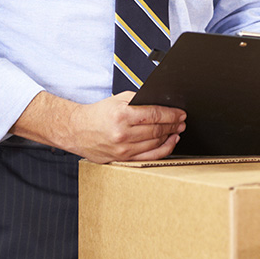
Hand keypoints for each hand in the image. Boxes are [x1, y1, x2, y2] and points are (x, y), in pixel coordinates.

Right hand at [15, 91, 185, 163]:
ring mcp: (122, 149)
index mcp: (122, 115)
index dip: (172, 114)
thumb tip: (162, 103)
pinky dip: (162, 150)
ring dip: (170, 137)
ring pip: (154, 144)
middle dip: (173, 125)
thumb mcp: (119, 99)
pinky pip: (148, 156)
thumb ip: (140, 100)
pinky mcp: (122, 158)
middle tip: (182, 121)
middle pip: (157, 130)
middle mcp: (122, 134)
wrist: (77, 130)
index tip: (181, 113)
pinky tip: (169, 143)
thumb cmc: (98, 114)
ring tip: (178, 131)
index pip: (155, 115)